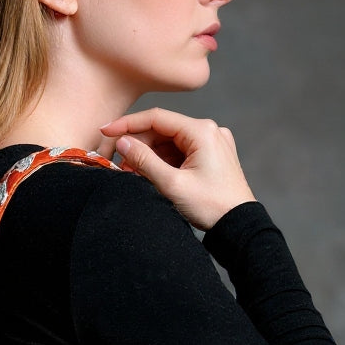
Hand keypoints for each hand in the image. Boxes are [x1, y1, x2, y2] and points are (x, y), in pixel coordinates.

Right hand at [99, 107, 255, 230]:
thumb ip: (144, 160)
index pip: (156, 118)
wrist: (238, 226)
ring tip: (133, 172)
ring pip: (170, 142)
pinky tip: (150, 174)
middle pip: (163, 130)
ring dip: (150, 155)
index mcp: (202, 131)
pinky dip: (164, 161)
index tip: (106, 130)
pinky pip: (181, 151)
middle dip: (139, 145)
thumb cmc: (211, 206)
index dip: (127, 124)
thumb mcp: (172, 184)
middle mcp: (209, 131)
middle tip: (120, 163)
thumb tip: (122, 142)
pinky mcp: (212, 155)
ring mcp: (212, 142)